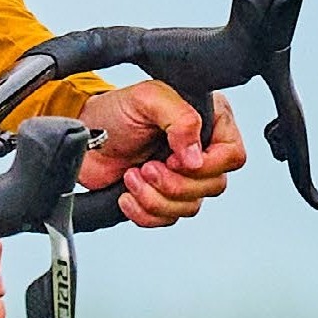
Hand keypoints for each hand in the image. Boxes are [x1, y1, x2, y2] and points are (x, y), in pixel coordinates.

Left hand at [78, 80, 246, 226]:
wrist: (84, 135)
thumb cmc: (115, 111)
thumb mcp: (148, 98)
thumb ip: (180, 119)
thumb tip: (195, 157)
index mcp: (209, 122)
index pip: (232, 156)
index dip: (206, 165)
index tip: (174, 158)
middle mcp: (200, 151)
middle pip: (213, 186)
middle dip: (173, 183)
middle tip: (147, 167)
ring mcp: (181, 177)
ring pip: (190, 207)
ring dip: (155, 198)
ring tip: (132, 176)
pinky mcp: (161, 197)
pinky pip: (167, 219)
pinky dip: (144, 213)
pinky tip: (127, 195)